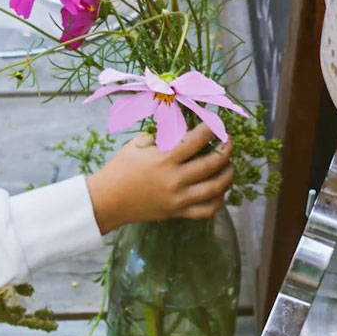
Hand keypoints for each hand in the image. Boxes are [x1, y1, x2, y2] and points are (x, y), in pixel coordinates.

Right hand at [86, 124, 234, 233]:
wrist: (107, 201)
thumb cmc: (120, 169)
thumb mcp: (138, 144)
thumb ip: (161, 135)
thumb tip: (181, 126)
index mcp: (165, 159)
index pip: (198, 139)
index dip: (212, 128)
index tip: (216, 122)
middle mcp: (175, 179)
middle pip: (213, 163)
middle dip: (226, 149)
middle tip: (228, 142)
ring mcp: (178, 199)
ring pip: (215, 188)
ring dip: (228, 175)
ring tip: (229, 167)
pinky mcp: (177, 213)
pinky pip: (206, 210)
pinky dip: (218, 201)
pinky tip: (219, 192)